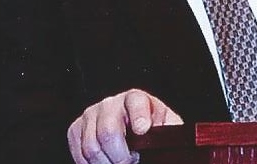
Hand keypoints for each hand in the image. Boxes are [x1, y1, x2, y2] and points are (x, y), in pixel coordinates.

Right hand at [67, 88, 182, 163]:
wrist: (131, 129)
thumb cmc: (150, 129)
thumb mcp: (165, 127)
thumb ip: (170, 131)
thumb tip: (180, 139)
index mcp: (135, 98)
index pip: (135, 102)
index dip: (139, 117)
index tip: (143, 130)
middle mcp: (110, 103)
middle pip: (108, 132)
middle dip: (120, 156)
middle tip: (131, 162)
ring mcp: (91, 115)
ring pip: (91, 147)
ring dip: (106, 163)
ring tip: (120, 162)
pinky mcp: (76, 129)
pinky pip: (78, 153)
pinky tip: (106, 162)